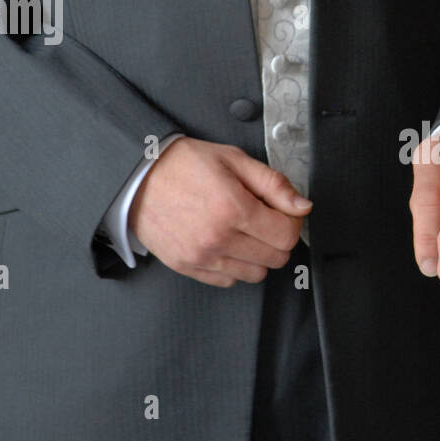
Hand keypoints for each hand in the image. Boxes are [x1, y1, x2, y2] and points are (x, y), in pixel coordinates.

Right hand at [129, 137, 310, 286]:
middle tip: (263, 219)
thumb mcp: (234, 160)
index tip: (282, 212)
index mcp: (234, 208)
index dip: (291, 222)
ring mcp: (202, 256)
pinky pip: (229, 280)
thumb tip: (302, 206)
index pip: (287, 235)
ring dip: (258, 255)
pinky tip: (226, 243)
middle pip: (276, 258)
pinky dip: (234, 265)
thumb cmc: (184, 165)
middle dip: (277, 238)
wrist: (136, 177)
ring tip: (243, 231)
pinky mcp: (188, 267)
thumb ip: (274, 184)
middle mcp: (218, 238)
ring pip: (256, 274)